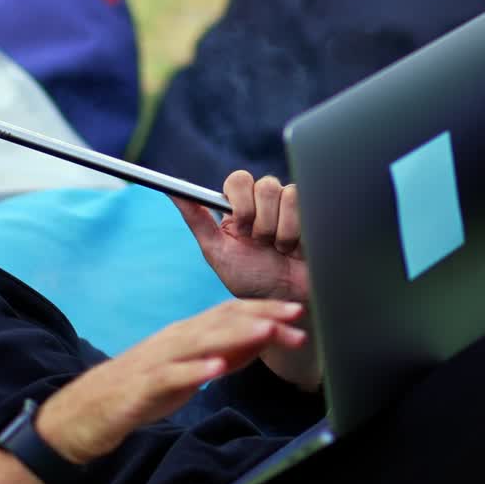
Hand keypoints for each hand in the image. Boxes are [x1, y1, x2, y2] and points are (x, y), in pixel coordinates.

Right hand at [36, 298, 306, 462]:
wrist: (88, 411)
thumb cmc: (142, 390)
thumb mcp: (193, 370)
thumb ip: (226, 355)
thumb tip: (264, 340)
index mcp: (187, 335)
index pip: (230, 314)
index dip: (264, 310)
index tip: (297, 311)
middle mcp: (175, 340)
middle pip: (220, 322)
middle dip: (260, 318)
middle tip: (295, 319)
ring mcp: (158, 361)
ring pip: (200, 342)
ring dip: (235, 335)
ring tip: (266, 331)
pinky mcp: (143, 386)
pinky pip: (172, 376)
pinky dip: (195, 370)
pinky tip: (217, 369)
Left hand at [173, 171, 319, 390]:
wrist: (287, 303)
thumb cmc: (252, 280)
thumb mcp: (218, 252)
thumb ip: (197, 219)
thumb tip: (170, 190)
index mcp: (241, 207)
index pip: (238, 180)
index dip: (239, 201)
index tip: (240, 225)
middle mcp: (266, 202)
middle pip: (262, 183)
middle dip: (258, 219)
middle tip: (259, 242)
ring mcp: (291, 207)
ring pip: (282, 192)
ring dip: (276, 229)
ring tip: (278, 250)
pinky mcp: (314, 211)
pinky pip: (302, 201)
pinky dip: (295, 231)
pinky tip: (296, 248)